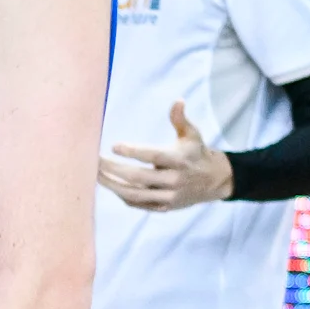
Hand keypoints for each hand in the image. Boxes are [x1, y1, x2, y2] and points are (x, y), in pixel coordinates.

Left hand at [99, 100, 232, 208]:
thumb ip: (180, 119)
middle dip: (114, 170)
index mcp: (179, 160)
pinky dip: (123, 196)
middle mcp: (174, 180)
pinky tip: (111, 185)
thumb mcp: (192, 134)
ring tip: (96, 175)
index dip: (133, 152)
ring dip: (112, 185)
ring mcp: (169, 196)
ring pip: (135, 194)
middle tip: (95, 160)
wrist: (214, 181)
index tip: (114, 146)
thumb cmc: (196, 152)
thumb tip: (178, 101)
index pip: (152, 157)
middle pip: (138, 177)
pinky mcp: (164, 207)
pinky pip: (138, 204)